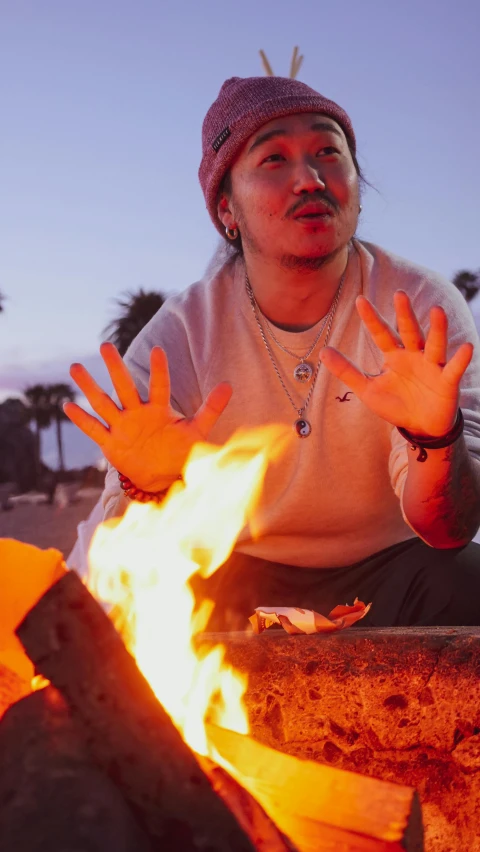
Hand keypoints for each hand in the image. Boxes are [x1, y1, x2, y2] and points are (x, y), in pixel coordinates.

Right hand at [64, 343, 231, 489]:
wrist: (162, 474)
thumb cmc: (180, 449)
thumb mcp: (197, 431)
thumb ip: (211, 409)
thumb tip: (229, 385)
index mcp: (159, 409)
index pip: (159, 386)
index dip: (159, 370)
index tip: (158, 350)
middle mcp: (137, 413)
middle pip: (125, 387)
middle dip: (116, 368)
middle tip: (106, 345)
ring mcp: (122, 427)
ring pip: (103, 403)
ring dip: (90, 387)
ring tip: (75, 367)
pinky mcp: (111, 443)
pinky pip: (94, 429)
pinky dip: (82, 419)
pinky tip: (68, 406)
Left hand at [319, 291, 472, 435]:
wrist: (420, 427)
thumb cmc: (396, 404)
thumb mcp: (368, 389)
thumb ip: (347, 371)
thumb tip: (323, 352)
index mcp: (394, 356)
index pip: (381, 334)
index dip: (371, 319)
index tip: (359, 300)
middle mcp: (414, 355)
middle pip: (409, 331)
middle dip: (404, 314)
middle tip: (399, 294)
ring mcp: (432, 366)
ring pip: (434, 344)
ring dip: (437, 329)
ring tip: (437, 311)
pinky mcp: (447, 381)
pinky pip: (454, 368)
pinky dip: (460, 358)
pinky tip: (465, 347)